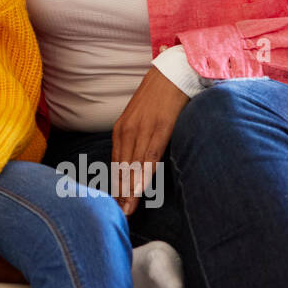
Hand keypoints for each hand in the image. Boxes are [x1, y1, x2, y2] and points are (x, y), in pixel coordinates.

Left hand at [111, 66, 189, 215]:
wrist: (173, 72)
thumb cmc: (159, 97)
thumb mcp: (142, 118)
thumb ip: (137, 137)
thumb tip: (136, 159)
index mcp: (122, 130)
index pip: (116, 164)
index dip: (116, 186)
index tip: (115, 206)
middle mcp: (127, 131)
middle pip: (122, 168)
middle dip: (120, 194)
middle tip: (119, 216)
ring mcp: (142, 129)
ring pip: (133, 166)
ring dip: (130, 190)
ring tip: (127, 211)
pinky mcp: (160, 128)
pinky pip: (150, 156)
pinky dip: (143, 174)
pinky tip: (139, 190)